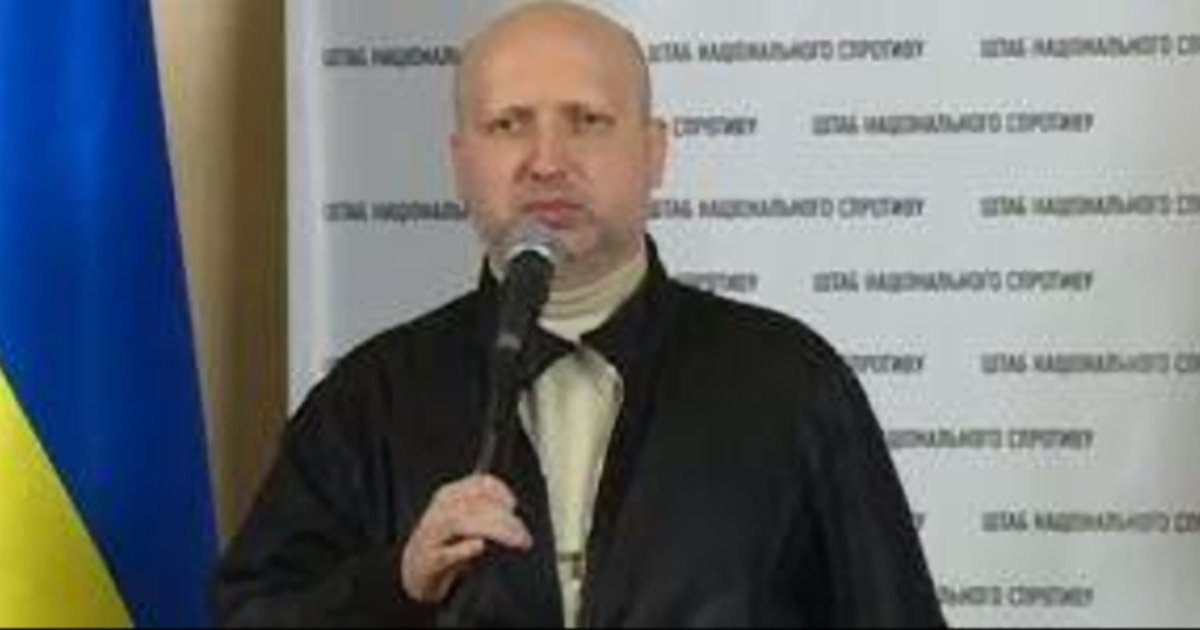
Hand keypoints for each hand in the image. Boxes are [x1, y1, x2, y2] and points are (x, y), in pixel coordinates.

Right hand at [400, 475, 532, 603]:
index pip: (478, 483)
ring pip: (461, 523)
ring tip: (514, 540)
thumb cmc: (445, 540)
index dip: (500, 491)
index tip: (514, 505)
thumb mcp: (466, 519)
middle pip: (474, 505)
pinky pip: (447, 553)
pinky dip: (464, 549)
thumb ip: (485, 511)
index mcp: (449, 495)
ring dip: (493, 530)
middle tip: (523, 534)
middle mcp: (439, 512)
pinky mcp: (430, 560)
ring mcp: (432, 536)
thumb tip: (512, 514)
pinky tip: (479, 547)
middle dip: (504, 518)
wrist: (416, 567)